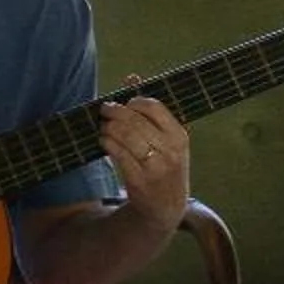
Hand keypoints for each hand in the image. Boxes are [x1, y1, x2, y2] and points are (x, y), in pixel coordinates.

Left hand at [99, 90, 189, 209]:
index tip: (124, 103)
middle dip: (114, 111)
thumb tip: (132, 77)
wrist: (166, 207)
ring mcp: (155, 166)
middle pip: (134, 120)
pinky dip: (106, 143)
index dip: (133, 101)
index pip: (153, 106)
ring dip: (108, 128)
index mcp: (179, 136)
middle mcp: (170, 150)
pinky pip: (117, 153)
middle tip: (105, 110)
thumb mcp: (167, 139)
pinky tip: (104, 141)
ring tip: (104, 127)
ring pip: (123, 135)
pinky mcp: (138, 180)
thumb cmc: (165, 165)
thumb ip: (151, 109)